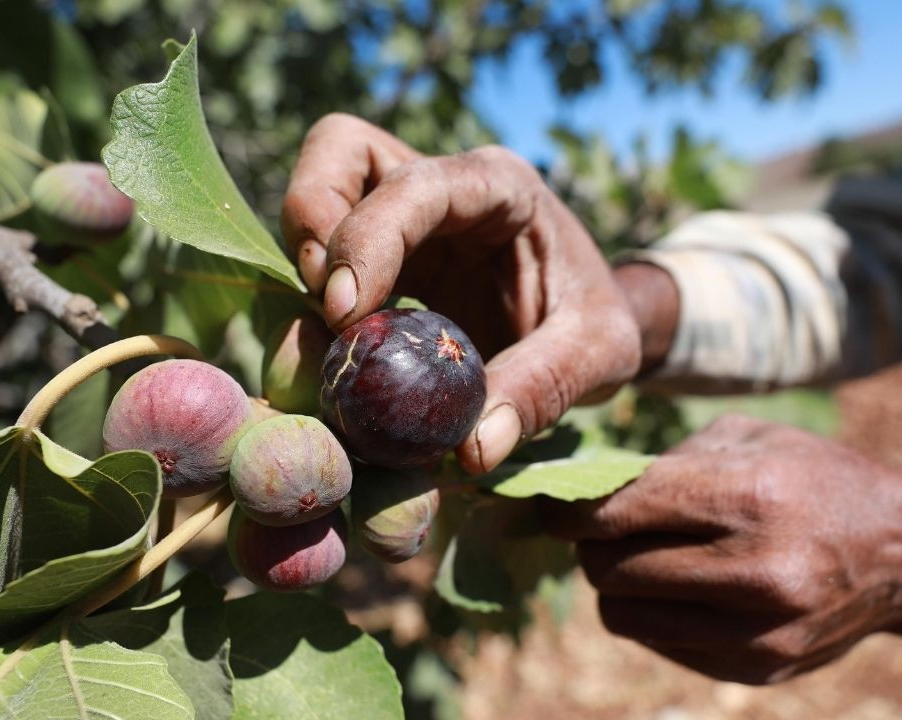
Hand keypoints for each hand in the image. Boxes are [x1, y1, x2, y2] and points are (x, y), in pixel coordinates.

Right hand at [282, 113, 643, 471]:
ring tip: (322, 335)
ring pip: (319, 190)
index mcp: (500, 187)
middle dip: (313, 219)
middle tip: (328, 308)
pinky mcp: (377, 259)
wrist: (591, 327)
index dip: (369, 237)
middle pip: (342, 151)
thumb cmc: (599, 322)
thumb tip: (470, 448)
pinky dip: (306, 301)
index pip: (417, 184)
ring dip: (302, 258)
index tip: (346, 311)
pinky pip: (318, 257)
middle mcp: (441, 187)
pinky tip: (328, 356)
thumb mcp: (598, 353)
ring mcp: (401, 218)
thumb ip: (544, 389)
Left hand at [543, 414, 901, 683]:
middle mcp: (758, 570)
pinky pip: (660, 642)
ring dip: (615, 583)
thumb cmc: (813, 479)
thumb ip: (663, 462)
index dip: (567, 509)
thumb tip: (575, 487)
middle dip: (589, 545)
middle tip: (597, 527)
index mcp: (751, 496)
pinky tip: (682, 585)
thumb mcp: (748, 439)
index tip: (552, 503)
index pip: (617, 511)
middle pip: (609, 568)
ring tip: (639, 555)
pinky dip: (653, 612)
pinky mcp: (758, 669)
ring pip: (622, 614)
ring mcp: (760, 632)